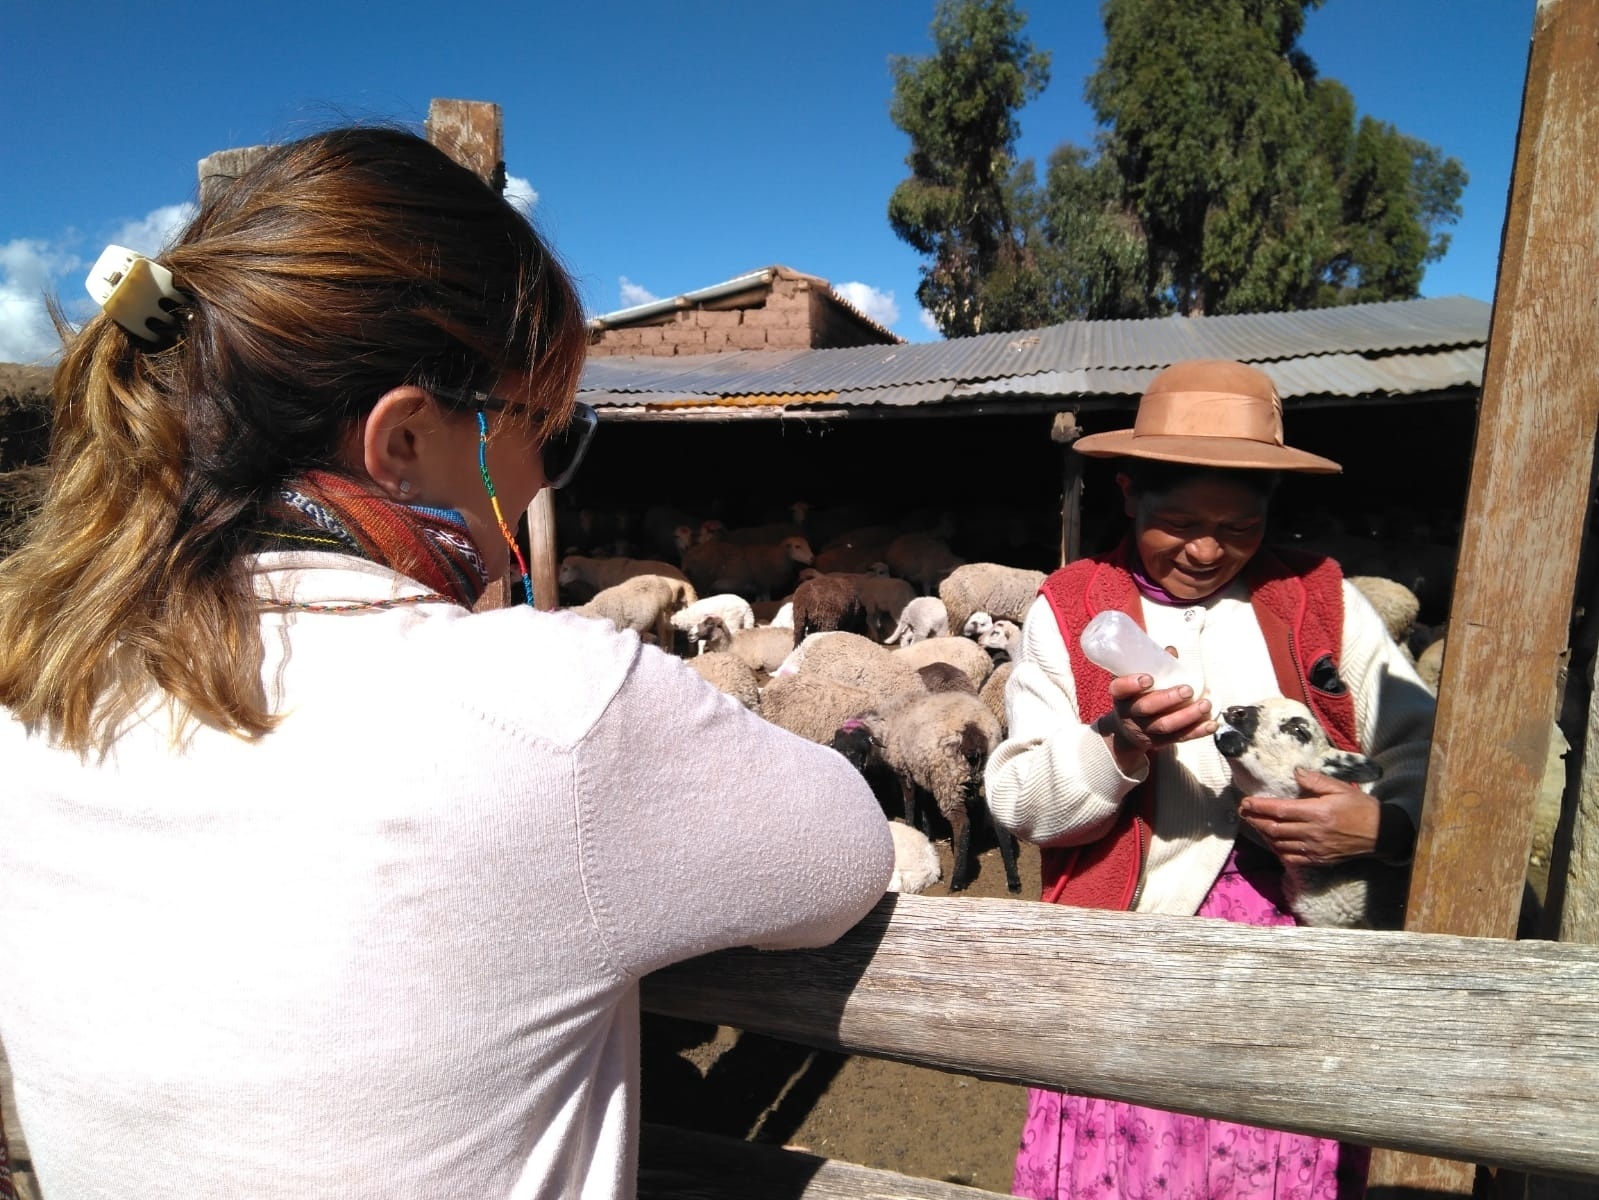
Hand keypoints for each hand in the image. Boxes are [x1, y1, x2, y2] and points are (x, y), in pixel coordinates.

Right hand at [1095, 671, 1215, 771]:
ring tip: (1205, 705)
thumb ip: (1152, 666)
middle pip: (1146, 708)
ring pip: (1165, 725)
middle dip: (1168, 699)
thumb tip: (1172, 650)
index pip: (1120, 689)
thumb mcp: (1135, 681)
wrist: (1127, 731)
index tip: (1148, 678)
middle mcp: (1130, 713)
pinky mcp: (1159, 742)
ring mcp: (1144, 730)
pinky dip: (1197, 731)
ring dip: (1187, 715)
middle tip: (1188, 690)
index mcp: (1121, 695)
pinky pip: (1179, 737)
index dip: (1132, 684)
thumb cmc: (1135, 697)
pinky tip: (1211, 724)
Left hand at [1238, 769, 1380, 865]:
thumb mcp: (1341, 788)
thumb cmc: (1361, 808)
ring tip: (1253, 823)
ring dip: (1263, 834)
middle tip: (1243, 812)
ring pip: (1279, 844)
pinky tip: (1272, 841)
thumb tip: (1296, 772)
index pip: (1280, 810)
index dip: (1259, 806)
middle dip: (1255, 820)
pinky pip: (1291, 857)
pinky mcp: (1318, 860)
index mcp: (1317, 813)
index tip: (1245, 802)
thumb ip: (1316, 781)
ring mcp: (1315, 849)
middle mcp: (1313, 833)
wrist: (1381, 834)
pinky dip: (1277, 849)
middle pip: (1274, 828)